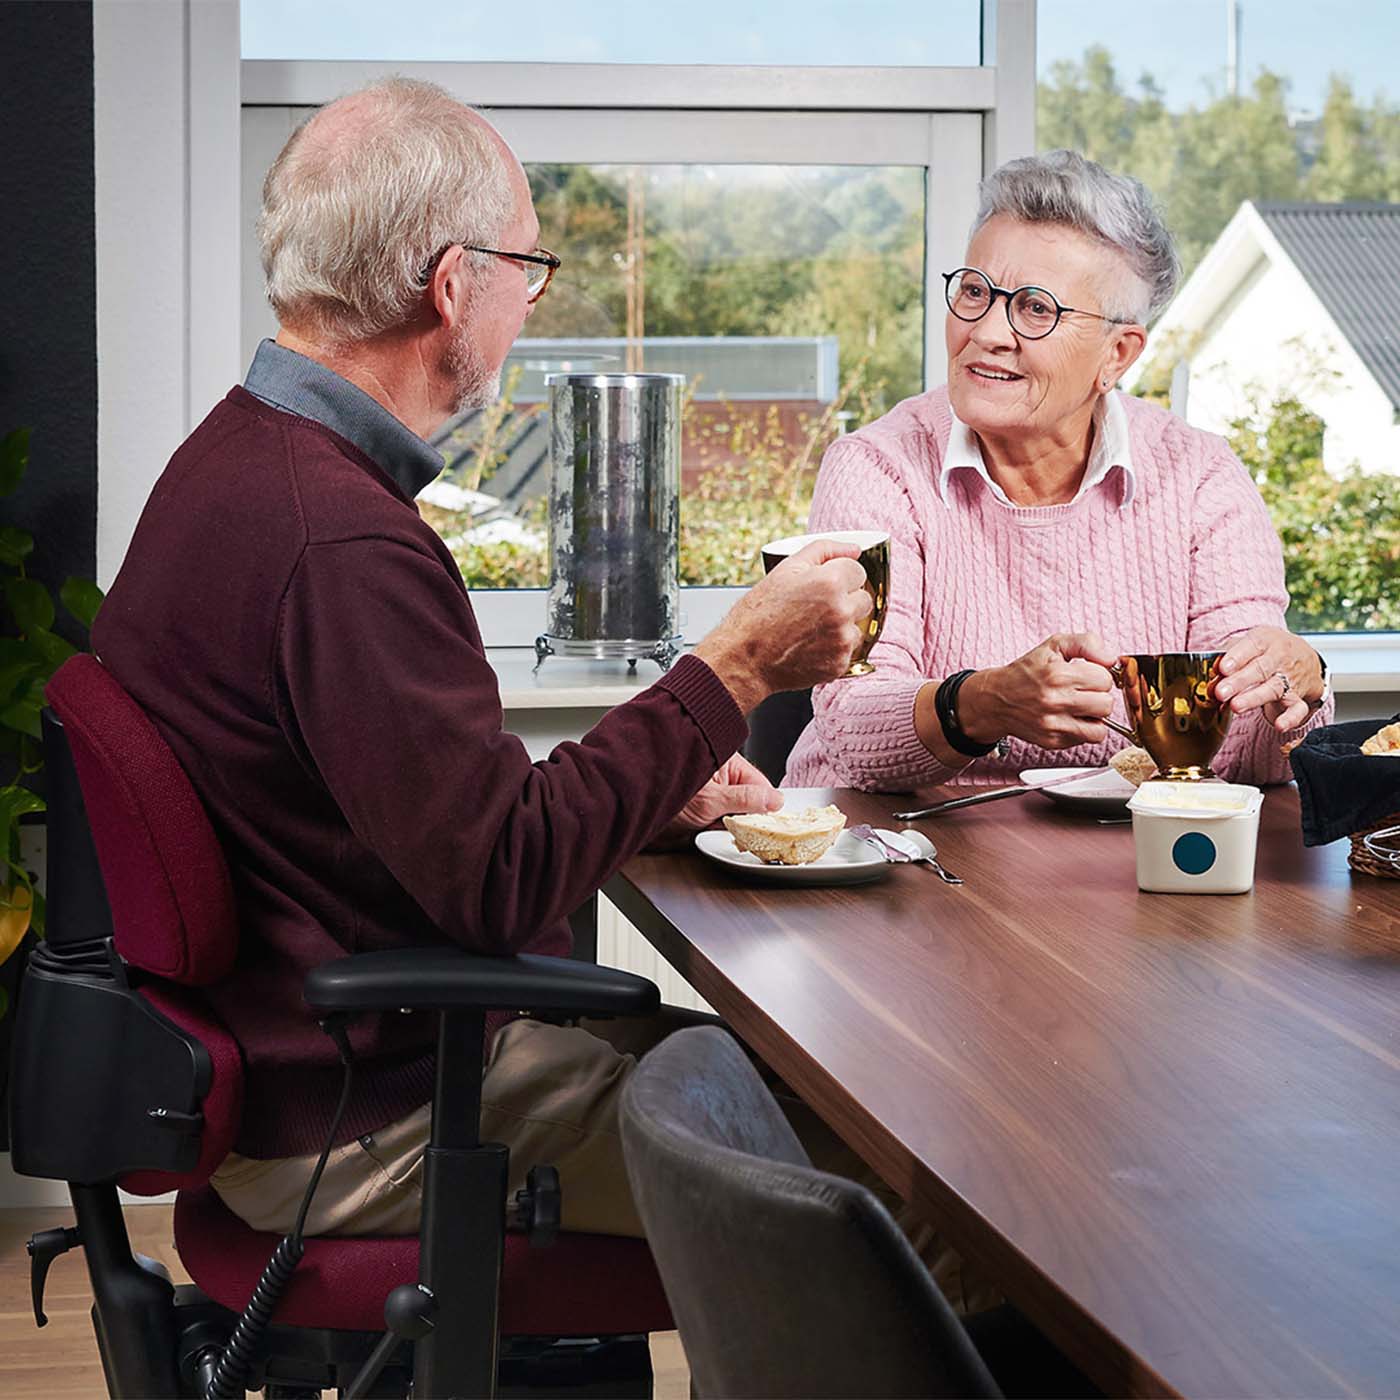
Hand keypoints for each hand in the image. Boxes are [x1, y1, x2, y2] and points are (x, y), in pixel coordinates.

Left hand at [648, 755, 782, 848]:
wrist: (626, 803)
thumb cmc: (660, 787)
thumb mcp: (710, 799)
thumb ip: (746, 800)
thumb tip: (774, 800)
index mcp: (726, 760)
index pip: (760, 784)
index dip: (766, 806)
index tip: (770, 824)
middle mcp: (718, 772)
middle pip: (748, 798)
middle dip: (745, 817)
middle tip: (738, 829)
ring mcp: (708, 788)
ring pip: (733, 811)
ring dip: (728, 824)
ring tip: (711, 825)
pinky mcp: (698, 803)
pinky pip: (717, 818)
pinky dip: (714, 827)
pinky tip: (704, 829)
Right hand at [694, 539, 872, 711]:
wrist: (744, 658)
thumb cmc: (758, 614)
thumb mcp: (786, 569)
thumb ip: (824, 550)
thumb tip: (854, 548)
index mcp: (830, 582)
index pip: (858, 571)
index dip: (838, 576)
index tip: (821, 587)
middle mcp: (841, 611)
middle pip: (863, 598)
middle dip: (845, 599)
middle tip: (815, 608)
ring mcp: (842, 639)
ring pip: (857, 625)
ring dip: (841, 625)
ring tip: (811, 628)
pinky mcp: (840, 663)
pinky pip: (848, 649)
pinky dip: (834, 647)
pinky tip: (810, 645)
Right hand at [959, 633, 1118, 749]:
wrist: (995, 699)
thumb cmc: (1026, 672)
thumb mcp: (1054, 645)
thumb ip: (1087, 643)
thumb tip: (1112, 659)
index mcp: (1058, 675)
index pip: (1105, 679)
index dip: (1098, 675)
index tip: (1086, 675)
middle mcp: (1055, 701)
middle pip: (1106, 704)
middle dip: (1098, 696)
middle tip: (1084, 691)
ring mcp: (1054, 725)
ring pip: (1100, 728)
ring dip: (1094, 717)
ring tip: (1080, 707)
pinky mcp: (1053, 742)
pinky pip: (1085, 739)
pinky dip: (1082, 729)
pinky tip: (1069, 718)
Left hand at [1214, 627, 1321, 732]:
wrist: (1305, 658)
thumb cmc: (1267, 651)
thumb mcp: (1247, 645)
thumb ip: (1227, 659)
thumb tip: (1211, 676)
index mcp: (1265, 640)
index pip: (1252, 646)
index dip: (1236, 658)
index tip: (1223, 669)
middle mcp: (1280, 658)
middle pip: (1260, 669)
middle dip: (1239, 681)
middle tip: (1221, 692)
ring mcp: (1290, 679)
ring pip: (1273, 689)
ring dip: (1254, 698)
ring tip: (1235, 706)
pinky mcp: (1298, 698)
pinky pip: (1298, 709)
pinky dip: (1291, 718)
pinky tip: (1280, 726)